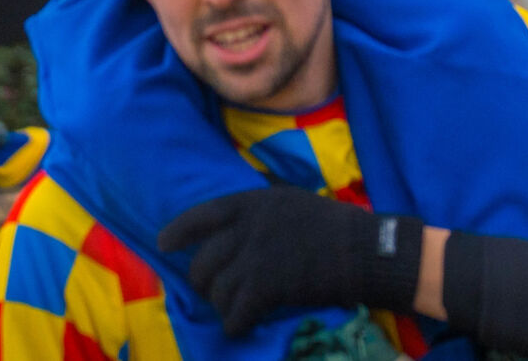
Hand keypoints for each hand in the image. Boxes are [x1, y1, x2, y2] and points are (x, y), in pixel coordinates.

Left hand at [159, 187, 423, 334]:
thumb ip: (259, 213)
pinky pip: (235, 314)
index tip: (163, 244)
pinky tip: (242, 326)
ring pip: (217, 291)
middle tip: (212, 291)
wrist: (364, 249)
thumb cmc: (333, 226)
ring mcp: (255, 258)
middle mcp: (247, 228)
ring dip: (222, 305)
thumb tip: (231, 231)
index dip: (178, 231)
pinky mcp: (266, 287)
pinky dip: (235, 325)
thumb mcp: (291, 202)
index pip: (201, 215)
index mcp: (253, 202)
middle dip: (202, 282)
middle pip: (203, 262)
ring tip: (235, 309)